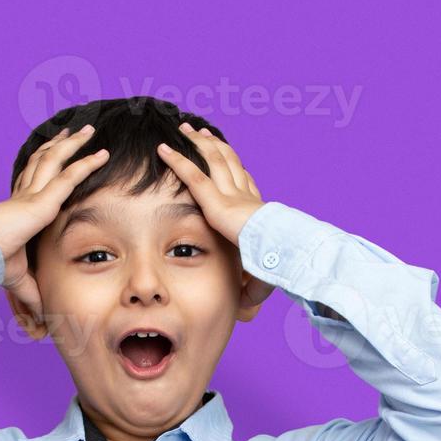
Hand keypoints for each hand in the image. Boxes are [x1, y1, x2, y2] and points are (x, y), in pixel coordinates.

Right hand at [0, 124, 108, 325]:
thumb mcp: (18, 280)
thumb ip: (33, 293)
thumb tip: (42, 320)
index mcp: (18, 208)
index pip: (34, 181)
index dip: (44, 165)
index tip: (55, 154)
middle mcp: (24, 194)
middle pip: (44, 161)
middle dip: (59, 144)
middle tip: (74, 132)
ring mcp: (33, 194)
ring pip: (55, 160)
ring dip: (73, 143)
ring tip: (87, 129)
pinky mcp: (42, 200)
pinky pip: (70, 176)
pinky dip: (86, 163)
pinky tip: (100, 153)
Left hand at [156, 124, 275, 307]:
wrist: (278, 255)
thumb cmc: (277, 265)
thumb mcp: (261, 279)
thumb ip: (251, 289)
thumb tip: (246, 310)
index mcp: (256, 209)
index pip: (244, 183)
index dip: (235, 169)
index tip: (229, 160)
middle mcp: (243, 194)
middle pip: (228, 162)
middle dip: (215, 146)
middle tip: (202, 133)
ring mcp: (230, 193)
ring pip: (212, 160)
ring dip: (198, 143)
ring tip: (185, 129)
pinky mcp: (215, 199)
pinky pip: (192, 175)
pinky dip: (177, 160)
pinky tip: (163, 149)